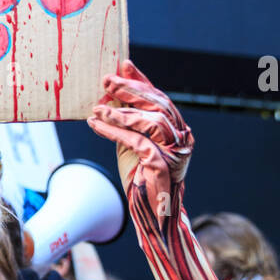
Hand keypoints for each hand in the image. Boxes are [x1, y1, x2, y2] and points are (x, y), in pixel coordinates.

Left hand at [87, 60, 192, 222]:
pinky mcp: (164, 167)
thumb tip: (112, 92)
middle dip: (131, 90)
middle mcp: (182, 139)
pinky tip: (97, 125)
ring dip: (121, 112)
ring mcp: (177, 153)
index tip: (124, 65)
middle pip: (159, 106)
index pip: (161, 98)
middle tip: (107, 81)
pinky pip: (139, 143)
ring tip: (98, 108)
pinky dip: (115, 132)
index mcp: (178, 130)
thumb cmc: (141, 177)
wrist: (151, 215)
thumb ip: (128, 120)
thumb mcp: (132, 142)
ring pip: (152, 122)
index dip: (142, 81)